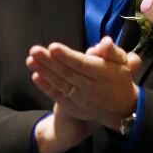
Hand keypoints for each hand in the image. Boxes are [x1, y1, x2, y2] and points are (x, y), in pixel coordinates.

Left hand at [27, 37, 141, 152]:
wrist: (120, 110)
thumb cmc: (118, 80)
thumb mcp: (122, 63)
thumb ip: (112, 51)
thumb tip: (104, 42)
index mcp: (103, 74)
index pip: (82, 64)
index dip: (67, 56)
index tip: (53, 47)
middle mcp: (91, 88)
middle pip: (68, 73)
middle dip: (49, 62)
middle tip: (34, 50)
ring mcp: (81, 100)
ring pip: (60, 84)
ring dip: (44, 72)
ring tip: (30, 61)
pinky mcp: (74, 108)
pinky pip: (58, 96)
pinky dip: (47, 87)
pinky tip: (36, 77)